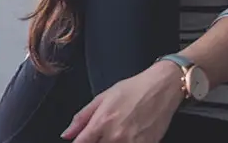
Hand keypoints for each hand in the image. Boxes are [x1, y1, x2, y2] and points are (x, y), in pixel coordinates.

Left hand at [61, 61, 185, 141]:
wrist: (161, 89)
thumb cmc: (132, 90)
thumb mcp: (101, 98)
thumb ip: (81, 118)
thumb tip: (66, 134)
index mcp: (101, 123)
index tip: (81, 141)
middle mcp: (115, 136)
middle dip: (96, 142)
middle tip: (100, 135)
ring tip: (114, 134)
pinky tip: (127, 136)